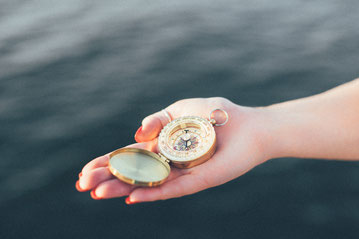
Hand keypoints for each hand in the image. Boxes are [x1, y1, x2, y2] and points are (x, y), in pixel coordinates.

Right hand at [76, 97, 271, 202]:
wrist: (246, 124)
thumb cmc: (215, 113)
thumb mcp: (179, 108)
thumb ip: (156, 119)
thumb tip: (136, 133)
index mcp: (161, 144)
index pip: (127, 156)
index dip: (105, 162)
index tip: (83, 171)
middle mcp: (167, 162)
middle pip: (132, 172)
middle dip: (106, 178)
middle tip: (82, 185)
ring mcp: (181, 173)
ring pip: (146, 183)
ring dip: (121, 188)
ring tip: (98, 193)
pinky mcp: (197, 180)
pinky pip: (172, 189)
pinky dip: (151, 193)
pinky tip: (131, 197)